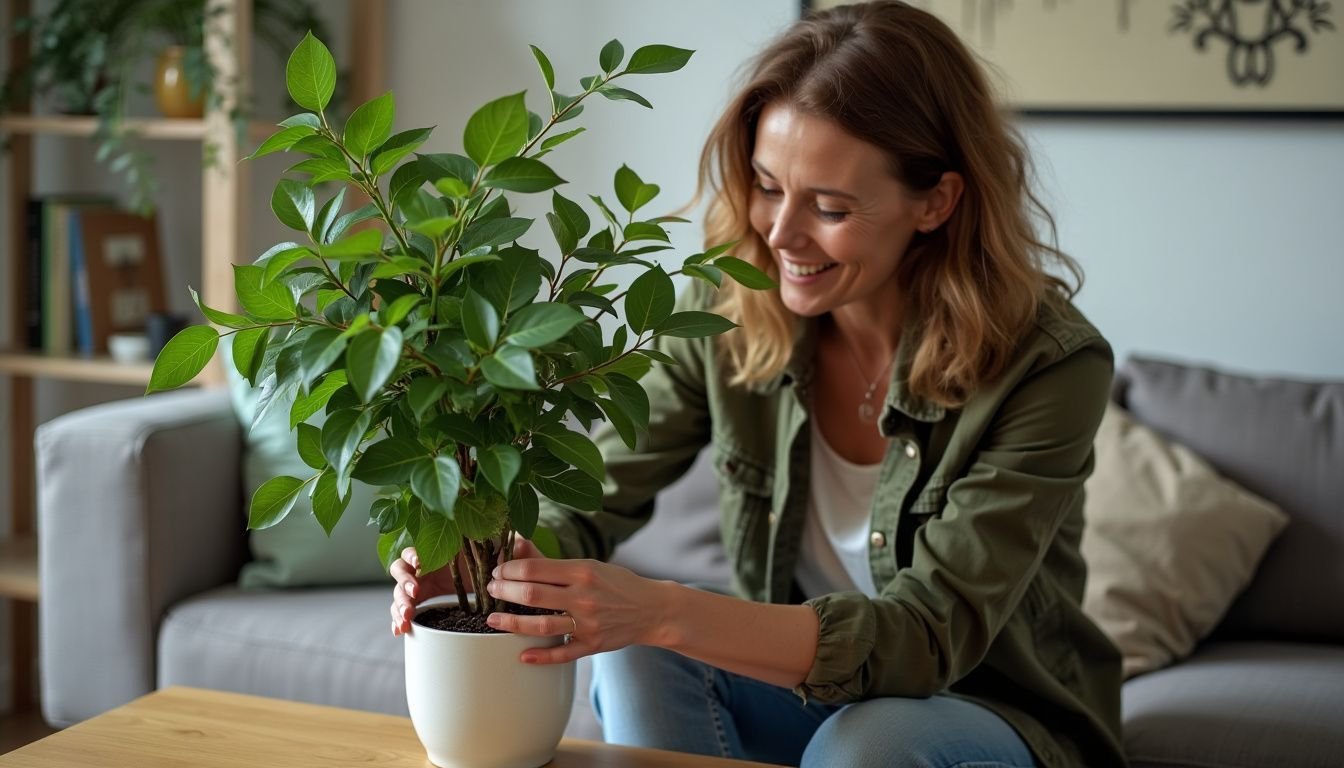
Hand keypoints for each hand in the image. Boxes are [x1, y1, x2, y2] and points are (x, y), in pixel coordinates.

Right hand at [390, 539, 544, 635]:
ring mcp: (420, 587)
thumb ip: (505, 549)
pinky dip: (398, 621)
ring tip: (406, 618)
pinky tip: (401, 631)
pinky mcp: (421, 605)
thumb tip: (515, 547)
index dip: (413, 555)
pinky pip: (403, 613)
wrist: (493, 584)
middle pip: (400, 572)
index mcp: (436, 553)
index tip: (421, 563)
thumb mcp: (500, 555)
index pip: (415, 550)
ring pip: (398, 594)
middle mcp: (424, 569)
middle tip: (415, 593)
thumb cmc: (492, 564)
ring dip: (398, 605)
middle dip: (404, 583)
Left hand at [483, 558, 671, 664]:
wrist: (653, 609)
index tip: (498, 571)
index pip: (535, 568)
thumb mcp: (588, 565)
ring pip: (541, 625)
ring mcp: (588, 623)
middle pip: (532, 595)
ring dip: (512, 623)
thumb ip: (550, 561)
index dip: (509, 570)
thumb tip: (517, 544)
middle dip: (504, 592)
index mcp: (583, 571)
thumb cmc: (617, 583)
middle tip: (491, 590)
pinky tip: (522, 655)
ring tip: (492, 620)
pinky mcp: (592, 645)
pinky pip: (562, 653)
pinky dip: (541, 656)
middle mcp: (584, 596)